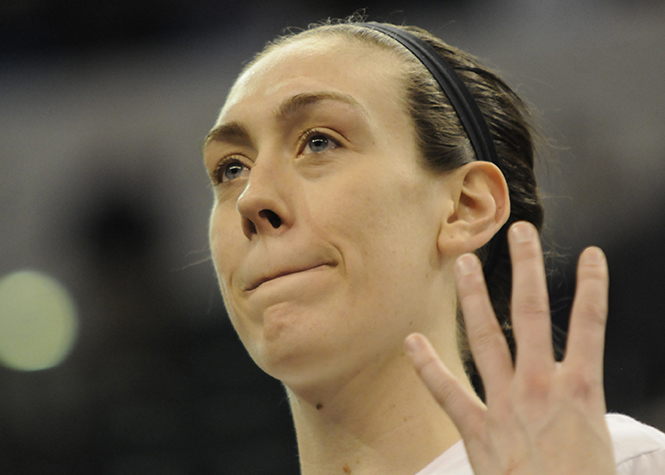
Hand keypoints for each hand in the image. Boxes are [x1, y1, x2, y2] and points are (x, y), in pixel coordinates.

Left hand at [405, 221, 615, 474]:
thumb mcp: (598, 440)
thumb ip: (584, 407)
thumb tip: (578, 389)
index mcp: (580, 389)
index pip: (592, 324)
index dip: (593, 286)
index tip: (592, 255)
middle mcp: (541, 386)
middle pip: (534, 314)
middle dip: (528, 269)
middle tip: (521, 233)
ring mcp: (506, 403)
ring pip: (489, 337)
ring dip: (476, 296)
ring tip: (464, 263)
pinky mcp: (478, 429)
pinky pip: (448, 392)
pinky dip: (428, 367)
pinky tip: (411, 342)